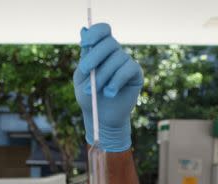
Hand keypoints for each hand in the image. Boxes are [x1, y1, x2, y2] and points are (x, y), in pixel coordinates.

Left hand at [74, 23, 142, 151]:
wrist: (101, 118)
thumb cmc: (89, 98)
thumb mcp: (81, 78)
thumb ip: (84, 57)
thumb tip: (84, 29)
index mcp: (100, 51)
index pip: (103, 31)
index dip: (95, 33)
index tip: (84, 45)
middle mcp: (115, 54)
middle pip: (109, 43)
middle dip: (94, 57)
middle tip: (85, 71)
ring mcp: (126, 62)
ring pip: (117, 58)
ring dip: (102, 75)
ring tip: (94, 92)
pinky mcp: (136, 74)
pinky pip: (129, 68)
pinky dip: (117, 80)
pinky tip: (109, 93)